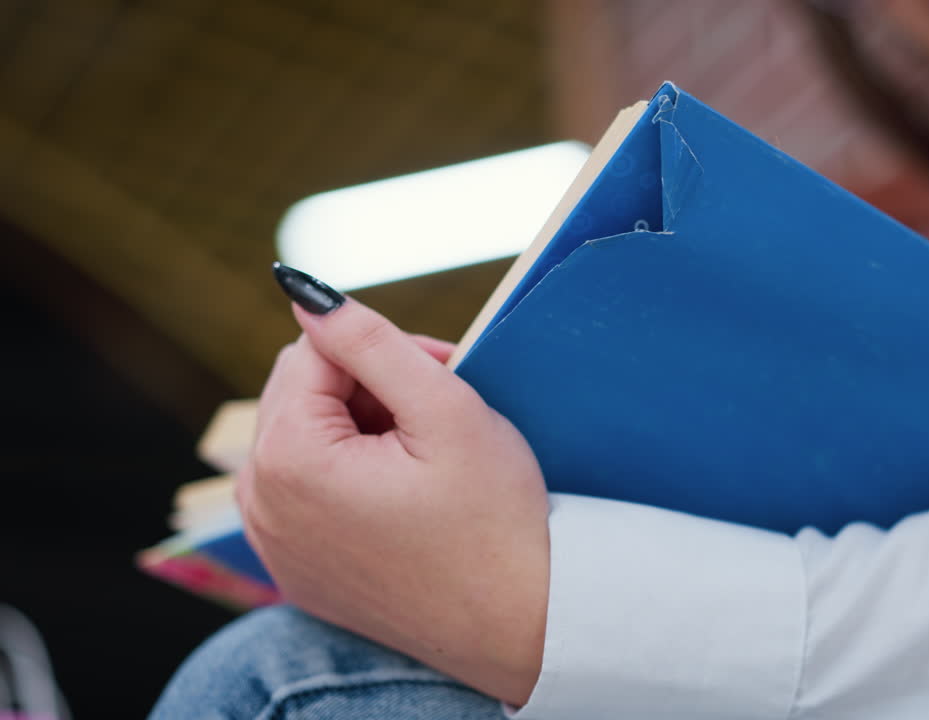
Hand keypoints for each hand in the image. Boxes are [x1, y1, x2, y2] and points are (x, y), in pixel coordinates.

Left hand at [237, 298, 549, 704]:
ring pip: (304, 437)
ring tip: (425, 458)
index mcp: (288, 459)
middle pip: (301, 391)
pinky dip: (350, 475)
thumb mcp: (444, 410)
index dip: (384, 349)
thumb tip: (301, 288)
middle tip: (441, 414)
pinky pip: (306, 490)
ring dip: (360, 428)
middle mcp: (261, 504)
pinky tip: (405, 498)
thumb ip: (370, 340)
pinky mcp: (296, 571)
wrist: (520, 629)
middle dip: (368, 386)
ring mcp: (274, 545)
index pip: (313, 350)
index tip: (445, 374)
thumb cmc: (494, 521)